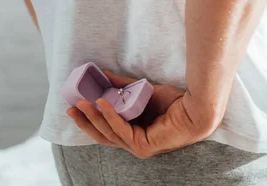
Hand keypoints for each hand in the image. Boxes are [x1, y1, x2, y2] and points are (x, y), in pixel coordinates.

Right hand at [66, 71, 212, 157]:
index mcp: (135, 133)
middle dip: (85, 121)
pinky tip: (101, 103)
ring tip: (80, 102)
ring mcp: (139, 147)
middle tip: (69, 107)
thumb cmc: (176, 101)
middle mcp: (135, 143)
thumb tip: (103, 74)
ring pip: (108, 133)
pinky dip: (109, 116)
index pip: (107, 130)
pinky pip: (121, 129)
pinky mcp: (144, 146)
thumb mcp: (141, 92)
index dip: (89, 118)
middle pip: (103, 135)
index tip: (75, 104)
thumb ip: (122, 87)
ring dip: (93, 117)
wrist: (197, 106)